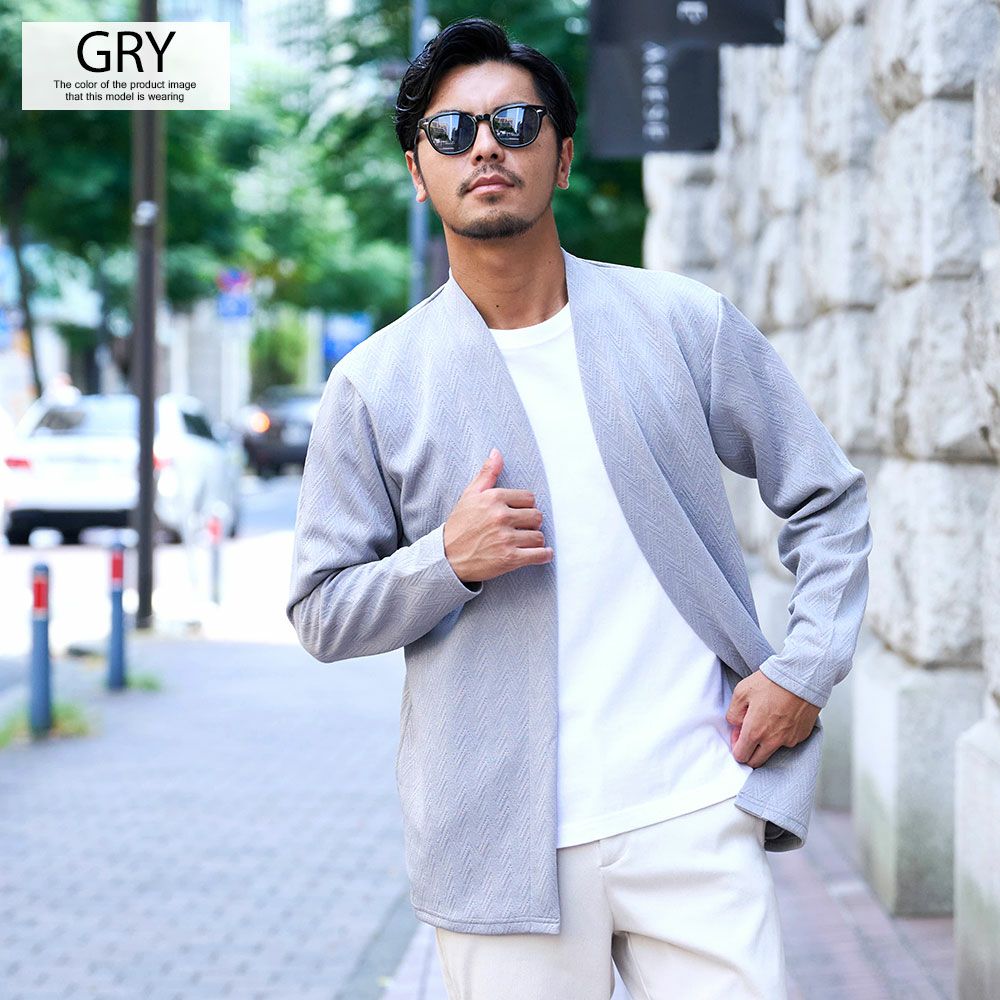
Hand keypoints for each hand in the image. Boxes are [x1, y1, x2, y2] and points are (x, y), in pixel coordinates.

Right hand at [443, 448, 552, 583]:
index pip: (529, 498)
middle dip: (532, 523)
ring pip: (539, 536)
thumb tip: (497, 452)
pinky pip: (539, 554)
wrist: (446, 557)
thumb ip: (487, 473)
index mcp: (494, 498)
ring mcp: (506, 538)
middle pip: (537, 516)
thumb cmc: (459, 525)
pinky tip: (542, 553)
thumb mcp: (470, 495)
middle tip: (523, 528)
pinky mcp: (509, 559)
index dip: (526, 507)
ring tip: (528, 542)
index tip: (519, 514)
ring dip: (536, 540)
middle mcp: (501, 516)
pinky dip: (544, 555)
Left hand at [725, 670, 819, 767]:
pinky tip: (781, 717)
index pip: (741, 756)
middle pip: (756, 761)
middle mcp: (772, 741)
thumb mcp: (741, 692)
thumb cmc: (771, 682)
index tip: (738, 734)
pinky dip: (781, 735)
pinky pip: (787, 741)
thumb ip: (733, 713)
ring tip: (768, 719)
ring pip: (772, 751)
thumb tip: (736, 725)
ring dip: (766, 743)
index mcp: (754, 731)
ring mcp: (789, 740)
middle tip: (749, 732)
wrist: (801, 677)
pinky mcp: (801, 736)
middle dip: (749, 752)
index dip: (737, 746)